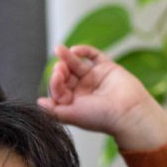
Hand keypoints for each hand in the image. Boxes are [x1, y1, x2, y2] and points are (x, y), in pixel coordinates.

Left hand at [38, 44, 166, 150]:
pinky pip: (93, 56)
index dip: (55, 83)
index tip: (56, 77)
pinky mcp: (107, 68)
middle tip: (59, 68)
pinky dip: (84, 51)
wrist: (128, 112)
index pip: (59, 90)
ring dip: (67, 57)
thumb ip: (54, 110)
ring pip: (77, 64)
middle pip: (66, 76)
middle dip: (60, 70)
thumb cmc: (101, 117)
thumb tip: (39, 103)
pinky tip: (75, 50)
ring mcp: (95, 79)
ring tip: (59, 49)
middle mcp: (84, 92)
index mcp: (75, 104)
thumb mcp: (72, 116)